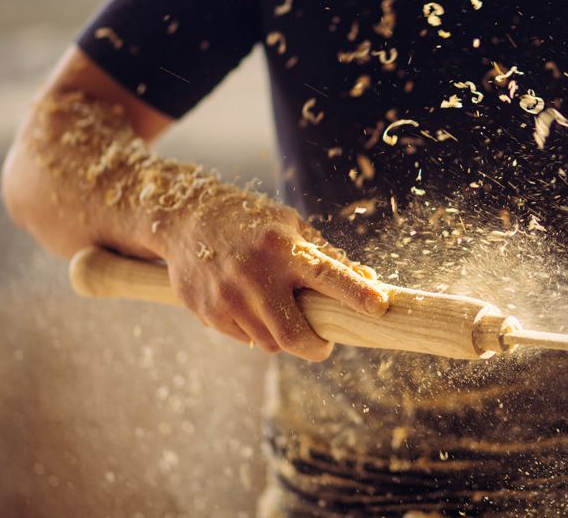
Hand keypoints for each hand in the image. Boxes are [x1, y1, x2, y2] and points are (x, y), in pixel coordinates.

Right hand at [163, 202, 386, 359]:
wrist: (187, 219)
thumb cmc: (251, 222)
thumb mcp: (290, 226)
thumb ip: (326, 256)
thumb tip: (369, 281)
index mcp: (281, 246)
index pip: (327, 274)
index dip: (355, 293)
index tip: (380, 306)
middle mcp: (254, 273)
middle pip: (294, 334)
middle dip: (316, 348)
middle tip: (324, 344)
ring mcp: (227, 296)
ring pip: (270, 342)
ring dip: (283, 337)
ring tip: (278, 311)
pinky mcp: (207, 311)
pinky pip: (244, 338)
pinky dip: (255, 331)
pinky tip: (248, 305)